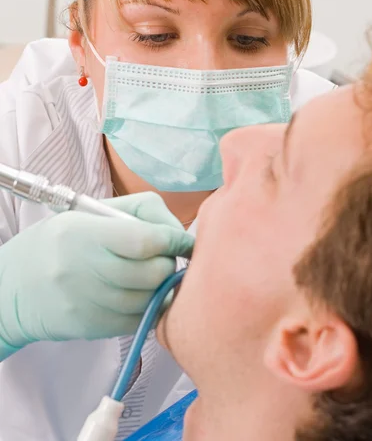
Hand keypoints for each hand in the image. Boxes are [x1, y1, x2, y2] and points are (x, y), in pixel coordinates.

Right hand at [0, 192, 193, 358]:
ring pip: (151, 299)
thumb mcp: (88, 214)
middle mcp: (84, 270)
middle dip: (168, 263)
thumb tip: (177, 233)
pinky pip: (139, 320)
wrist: (13, 287)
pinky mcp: (92, 328)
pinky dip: (148, 307)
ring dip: (161, 286)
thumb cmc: (58, 243)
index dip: (174, 240)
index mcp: (83, 234)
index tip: (183, 241)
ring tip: (147, 273)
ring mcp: (88, 304)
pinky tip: (136, 293)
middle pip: (154, 273)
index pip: (145, 241)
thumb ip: (137, 215)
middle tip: (162, 256)